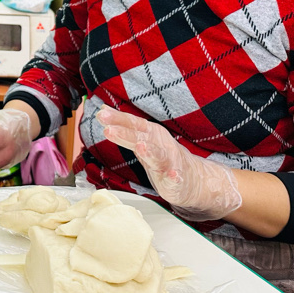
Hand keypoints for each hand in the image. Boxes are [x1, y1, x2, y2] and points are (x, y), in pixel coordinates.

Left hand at [97, 108, 240, 220]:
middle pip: (140, 137)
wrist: (192, 177)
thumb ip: (122, 126)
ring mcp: (170, 162)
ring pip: (158, 156)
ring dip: (150, 151)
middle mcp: (159, 144)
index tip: (101, 114)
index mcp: (150, 133)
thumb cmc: (162, 155)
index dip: (117, 119)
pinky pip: (175, 178)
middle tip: (109, 130)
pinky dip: (174, 176)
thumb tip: (102, 112)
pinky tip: (173, 175)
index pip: (132, 123)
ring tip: (141, 147)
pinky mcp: (177, 180)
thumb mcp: (141, 138)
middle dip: (125, 133)